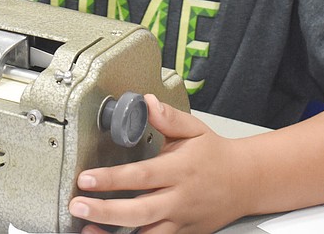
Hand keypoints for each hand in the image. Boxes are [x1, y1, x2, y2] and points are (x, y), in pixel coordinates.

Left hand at [69, 94, 245, 232]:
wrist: (246, 181)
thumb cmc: (216, 154)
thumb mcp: (195, 129)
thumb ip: (169, 117)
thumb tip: (147, 102)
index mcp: (180, 169)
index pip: (142, 175)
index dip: (112, 179)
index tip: (87, 178)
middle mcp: (180, 198)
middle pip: (139, 211)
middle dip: (105, 211)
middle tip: (78, 205)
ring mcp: (182, 220)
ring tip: (86, 229)